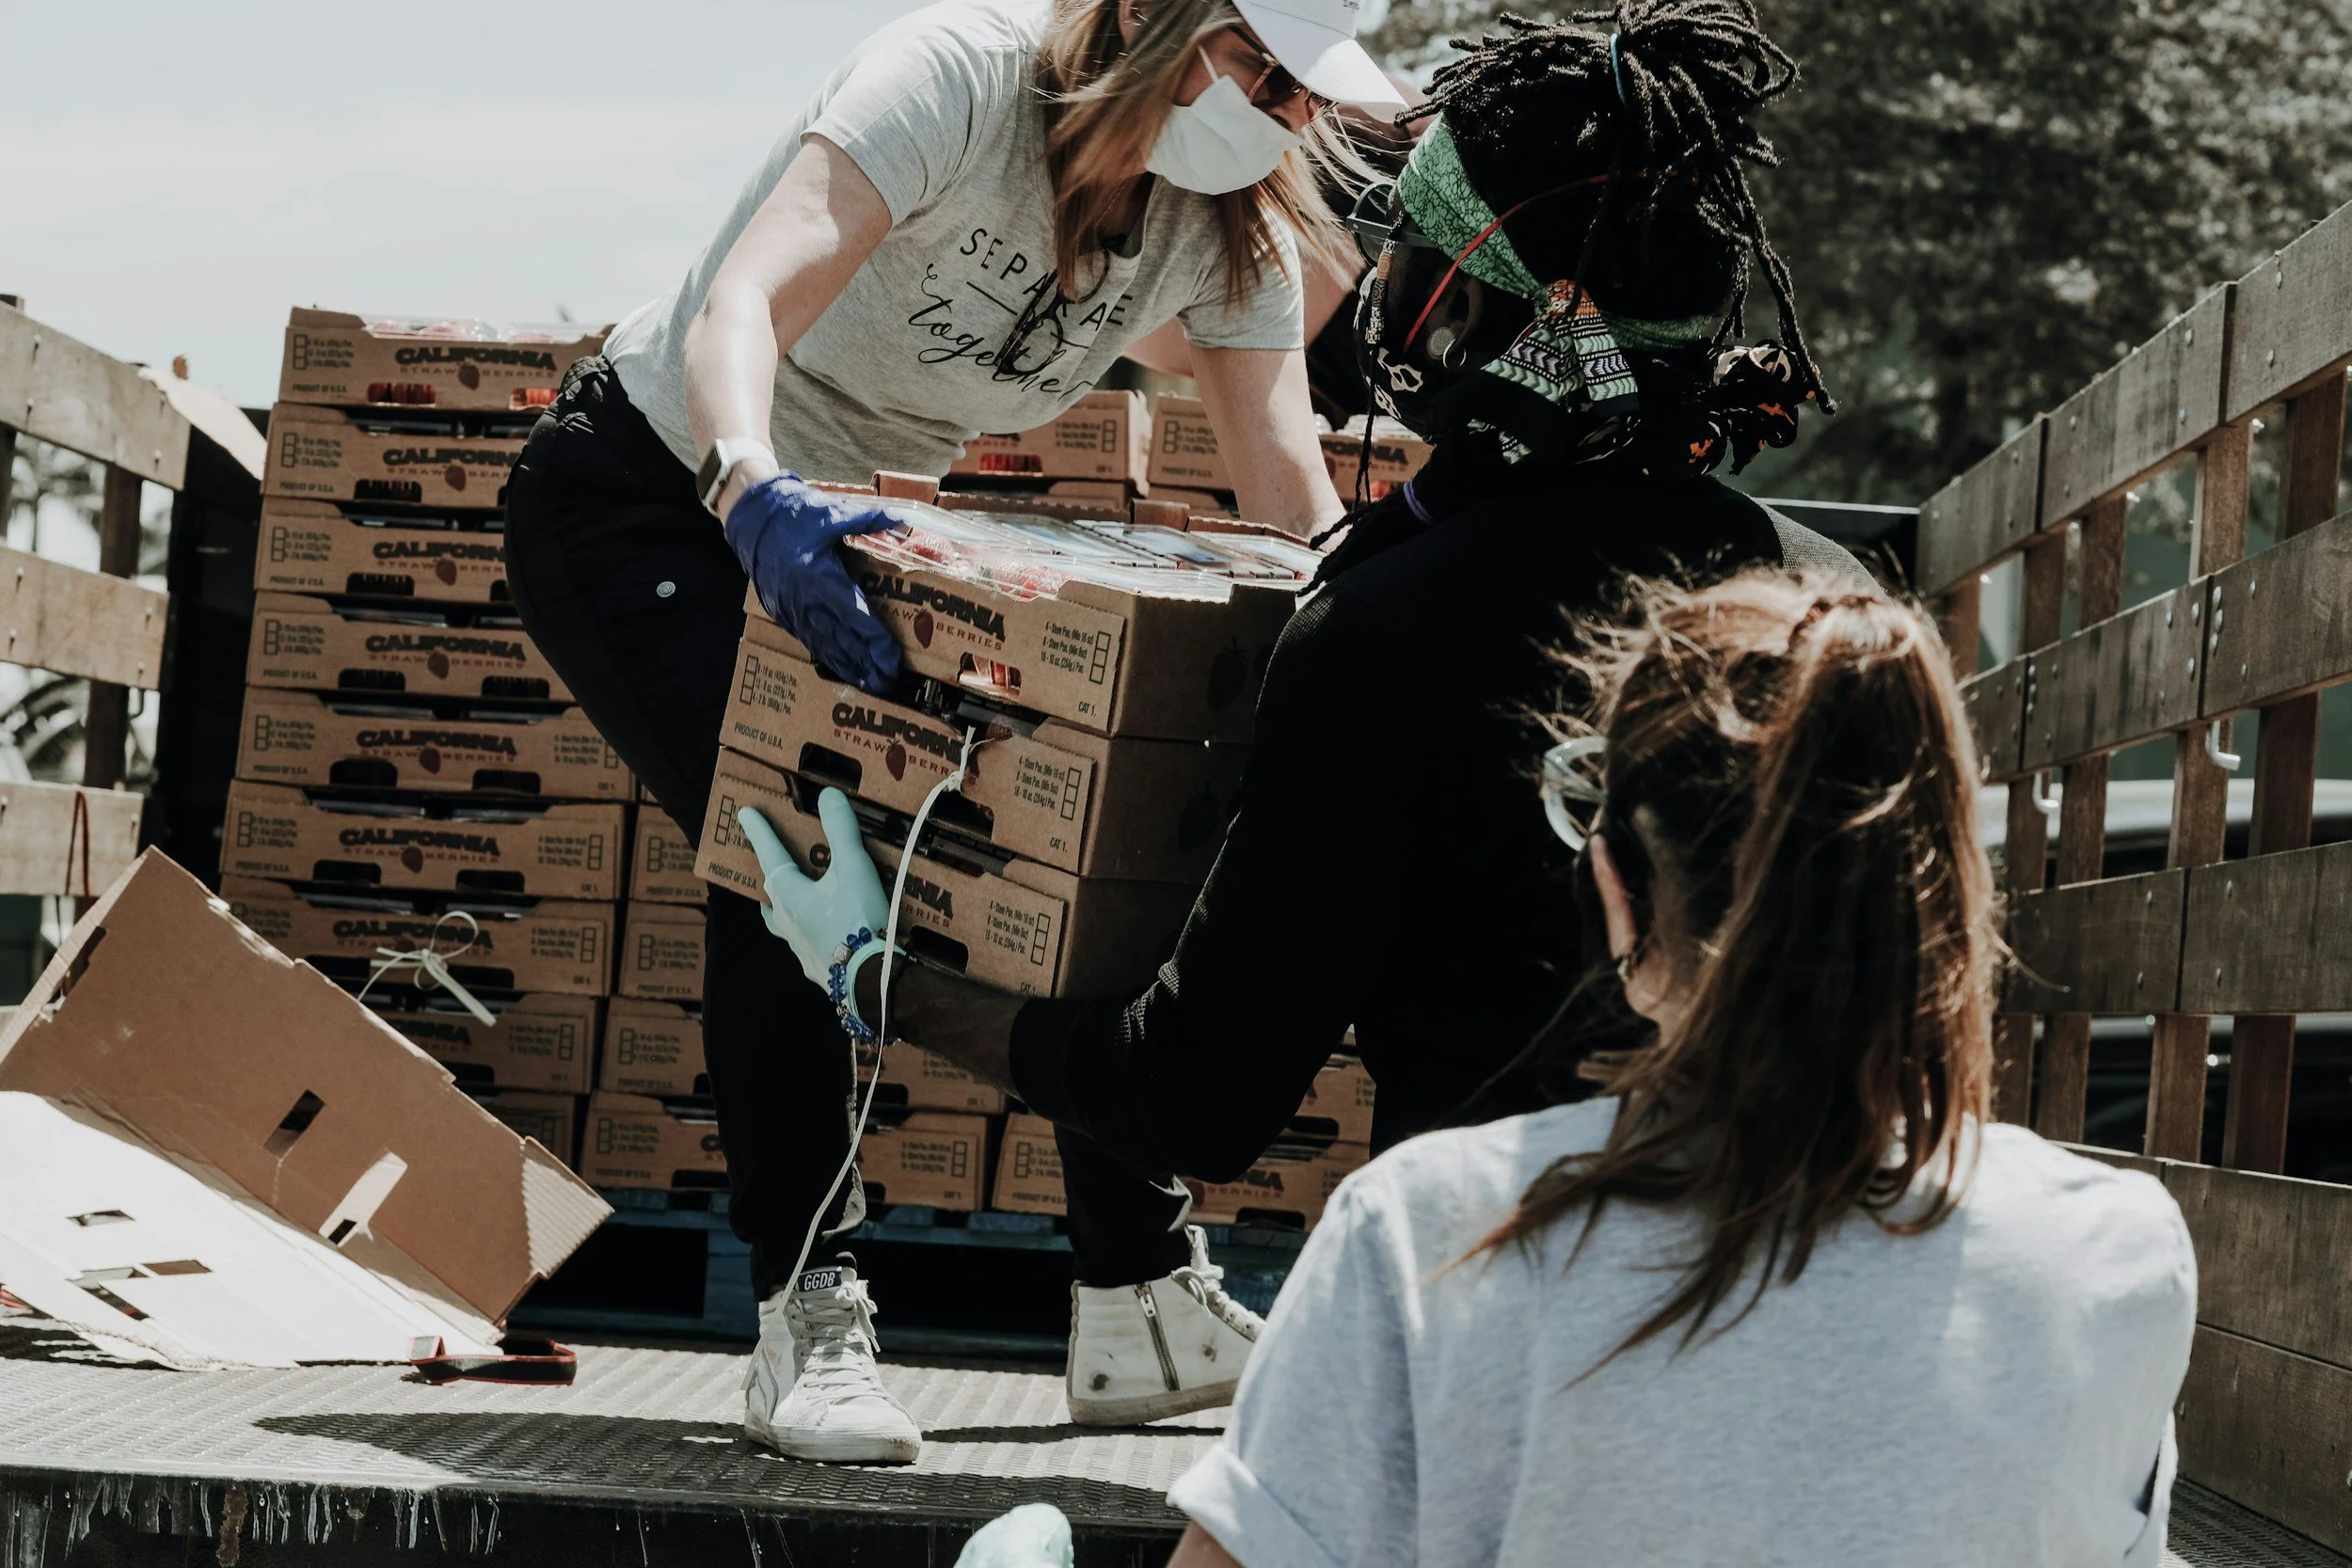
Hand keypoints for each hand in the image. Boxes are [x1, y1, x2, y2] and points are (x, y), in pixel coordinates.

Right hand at [723, 473, 904, 692]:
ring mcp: (793, 611)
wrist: (750, 519)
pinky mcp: (783, 614)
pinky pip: (809, 641)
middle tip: (890, 683)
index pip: (857, 617)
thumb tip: (901, 520)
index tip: (893, 659)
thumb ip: (868, 520)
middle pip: (844, 641)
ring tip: (871, 685)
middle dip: (868, 665)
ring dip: (850, 668)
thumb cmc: (792, 515)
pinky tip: (843, 669)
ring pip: (826, 647)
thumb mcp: (832, 513)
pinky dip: (829, 658)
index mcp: (821, 578)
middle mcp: (807, 601)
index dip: (876, 642)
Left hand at [737, 790, 889, 988]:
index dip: (759, 831)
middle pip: (770, 895)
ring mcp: (799, 948)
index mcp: (789, 894)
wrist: (870, 979)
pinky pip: (806, 945)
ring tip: (793, 904)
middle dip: (770, 877)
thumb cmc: (858, 919)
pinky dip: (810, 934)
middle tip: (773, 866)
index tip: (744, 813)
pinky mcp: (816, 968)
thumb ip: (841, 830)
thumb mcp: (853, 868)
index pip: (770, 854)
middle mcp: (786, 921)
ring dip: (783, 910)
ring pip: (782, 924)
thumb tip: (829, 794)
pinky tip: (824, 936)